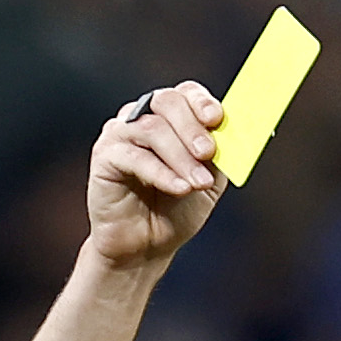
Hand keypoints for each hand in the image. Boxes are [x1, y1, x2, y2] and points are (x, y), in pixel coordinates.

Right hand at [87, 82, 224, 273]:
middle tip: (207, 153)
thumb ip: (221, 156)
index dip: (201, 102)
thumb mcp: (209, 180)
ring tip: (197, 183)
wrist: (145, 246)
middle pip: (167, 101)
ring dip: (180, 156)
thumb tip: (235, 134)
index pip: (185, 93)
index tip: (217, 119)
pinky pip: (134, 157)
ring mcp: (120, 134)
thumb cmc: (174, 210)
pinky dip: (161, 173)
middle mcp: (142, 118)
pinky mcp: (104, 157)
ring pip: (152, 129)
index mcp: (170, 118)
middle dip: (191, 127)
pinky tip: (179, 189)